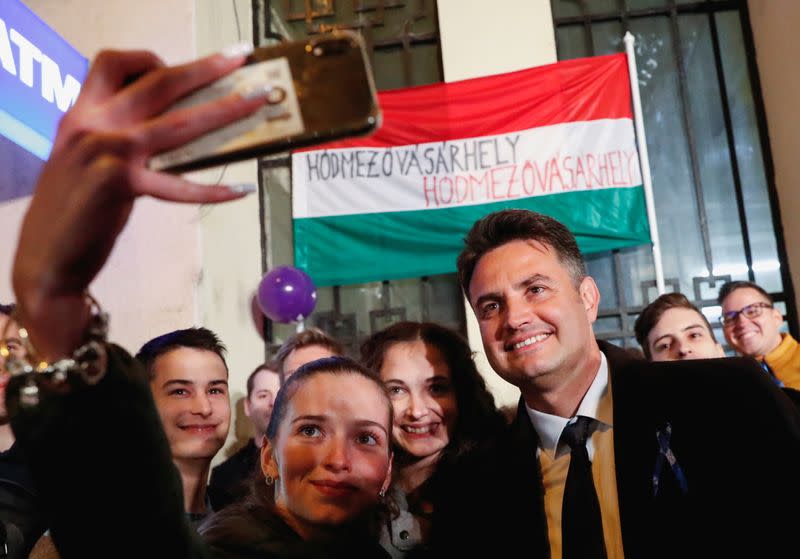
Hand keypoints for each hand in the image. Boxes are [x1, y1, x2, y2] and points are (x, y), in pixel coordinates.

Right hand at [12, 47, 265, 359]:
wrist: (46, 259)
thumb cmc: (71, 212)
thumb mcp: (82, 161)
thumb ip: (112, 137)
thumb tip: (165, 127)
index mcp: (80, 114)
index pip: (110, 63)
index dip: (148, 58)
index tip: (181, 67)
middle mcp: (92, 124)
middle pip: (158, 83)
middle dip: (206, 68)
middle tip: (240, 58)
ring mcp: (106, 152)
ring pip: (180, 123)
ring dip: (226, 110)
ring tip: (259, 102)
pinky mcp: (120, 186)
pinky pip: (179, 184)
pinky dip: (213, 189)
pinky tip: (241, 190)